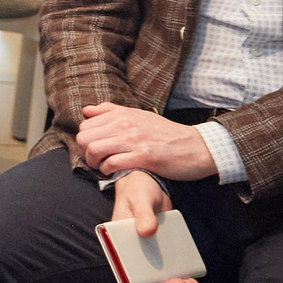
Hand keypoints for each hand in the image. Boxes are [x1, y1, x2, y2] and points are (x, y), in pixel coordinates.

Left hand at [76, 103, 216, 178]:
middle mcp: (126, 124)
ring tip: (103, 167)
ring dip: (94, 163)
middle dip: (85, 152)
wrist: (198, 147)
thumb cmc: (167, 134)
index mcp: (123, 114)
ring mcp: (134, 140)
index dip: (86, 140)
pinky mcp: (144, 156)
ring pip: (94, 149)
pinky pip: (112, 163)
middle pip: (84, 138)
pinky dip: (107, 170)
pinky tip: (114, 172)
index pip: (85, 126)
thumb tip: (86, 110)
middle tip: (97, 160)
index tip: (95, 148)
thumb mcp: (139, 115)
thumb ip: (111, 111)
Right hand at [110, 172, 199, 282]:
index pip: (125, 272)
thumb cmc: (137, 190)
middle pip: (145, 279)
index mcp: (118, 245)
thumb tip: (147, 231)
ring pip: (159, 276)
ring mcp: (148, 251)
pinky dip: (180, 273)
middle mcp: (132, 252)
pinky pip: (169, 265)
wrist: (149, 181)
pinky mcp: (162, 247)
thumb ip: (142, 214)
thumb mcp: (138, 200)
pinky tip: (192, 276)